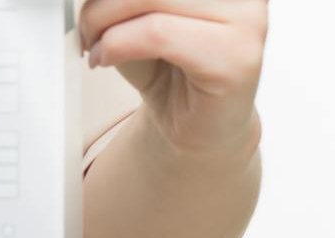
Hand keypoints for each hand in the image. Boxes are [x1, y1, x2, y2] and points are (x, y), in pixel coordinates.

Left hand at [81, 0, 267, 153]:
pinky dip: (117, 45)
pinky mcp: (236, 56)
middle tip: (86, 26)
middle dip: (101, 1)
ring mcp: (247, 19)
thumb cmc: (170, 67)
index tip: (91, 3)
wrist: (198, 128)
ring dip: (103, 23)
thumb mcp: (138, 11)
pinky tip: (107, 58)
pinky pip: (157, 33)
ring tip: (97, 45)